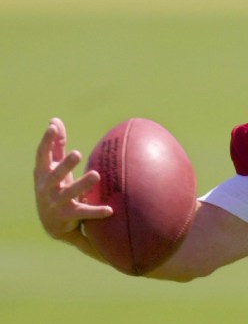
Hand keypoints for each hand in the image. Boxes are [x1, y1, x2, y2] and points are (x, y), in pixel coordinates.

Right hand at [33, 118, 112, 241]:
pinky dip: (96, 211)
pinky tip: (110, 209)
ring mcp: (55, 203)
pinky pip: (83, 213)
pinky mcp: (67, 216)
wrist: (51, 223)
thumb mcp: (53, 167)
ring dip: (82, 184)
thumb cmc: (55, 186)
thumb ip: (56, 146)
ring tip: (96, 175)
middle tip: (77, 153)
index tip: (52, 128)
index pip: (42, 155)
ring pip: (69, 193)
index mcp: (42, 174)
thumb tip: (54, 120)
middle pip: (55, 175)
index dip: (46, 141)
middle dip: (65, 165)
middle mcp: (46, 188)